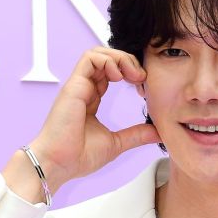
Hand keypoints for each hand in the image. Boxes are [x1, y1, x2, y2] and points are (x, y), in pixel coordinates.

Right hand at [29, 47, 160, 187]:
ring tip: (133, 75)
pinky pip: (90, 58)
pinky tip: (119, 76)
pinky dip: (108, 60)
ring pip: (98, 53)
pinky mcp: (74, 86)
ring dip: (120, 58)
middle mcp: (84, 89)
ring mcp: (78, 86)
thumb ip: (136, 134)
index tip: (143, 87)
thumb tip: (157, 132)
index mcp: (92, 99)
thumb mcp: (117, 143)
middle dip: (128, 61)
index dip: (130, 73)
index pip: (111, 72)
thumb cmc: (79, 156)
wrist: (59, 163)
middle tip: (142, 77)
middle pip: (106, 58)